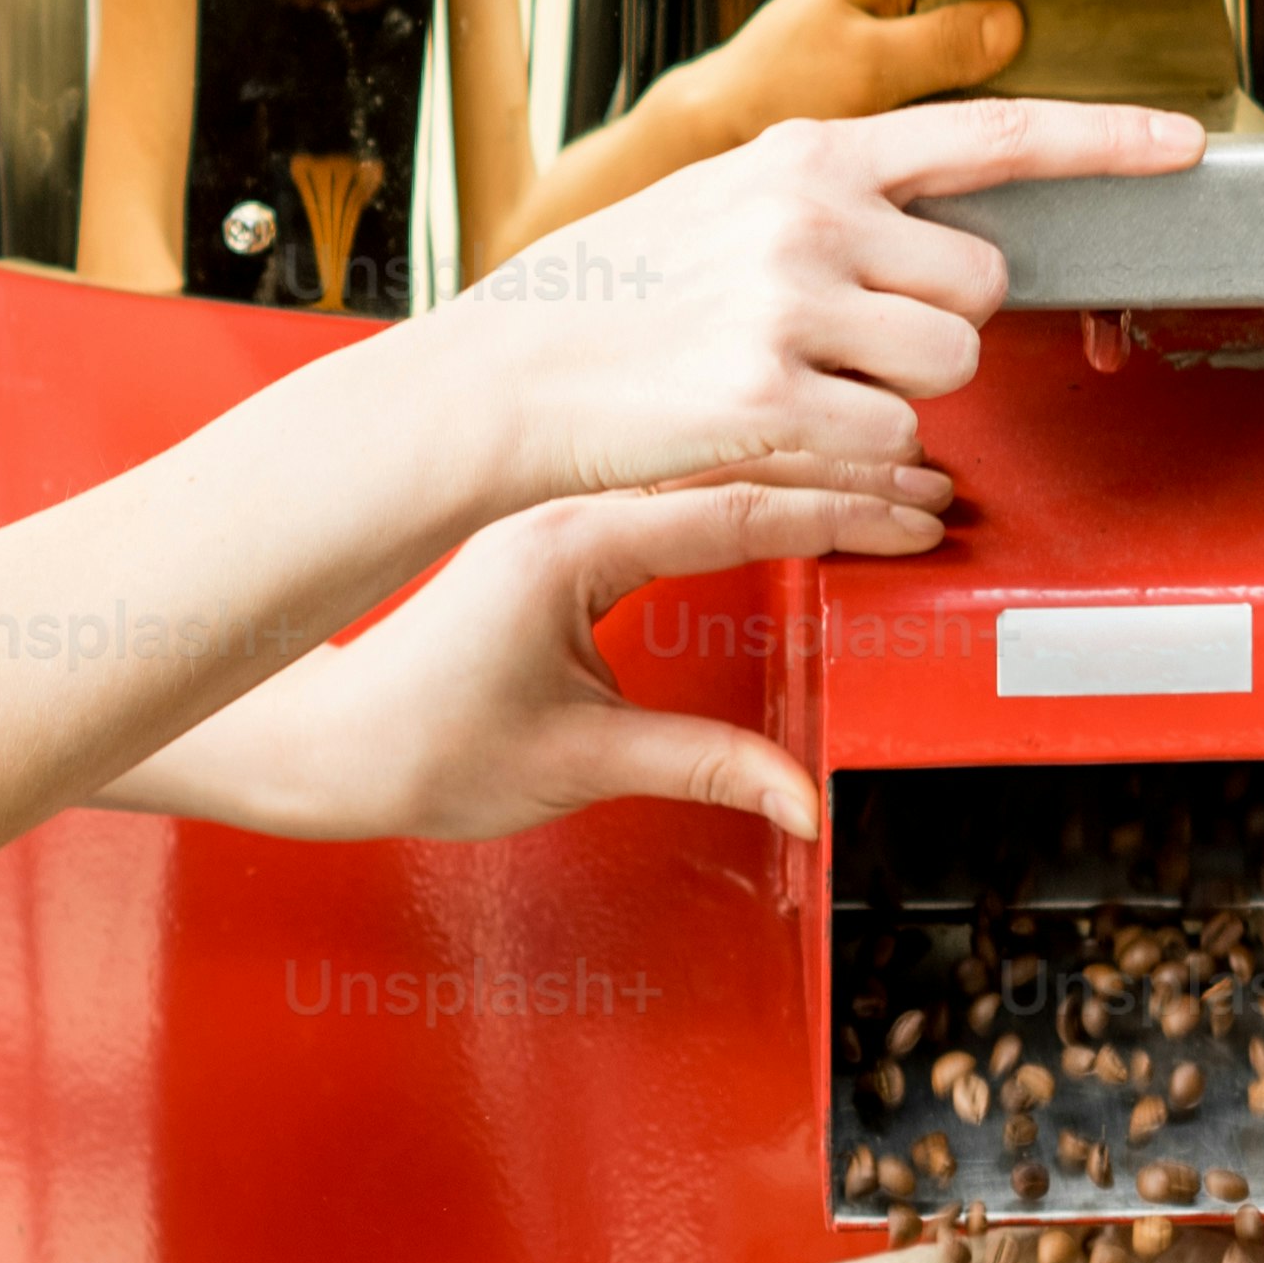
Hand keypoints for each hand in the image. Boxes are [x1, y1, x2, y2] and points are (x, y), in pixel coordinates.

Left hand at [246, 478, 931, 844]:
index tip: (917, 518)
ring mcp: (565, 512)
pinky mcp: (563, 531)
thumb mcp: (577, 766)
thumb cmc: (422, 747)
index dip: (841, 514)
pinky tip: (801, 485)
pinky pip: (676, 488)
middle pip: (733, 468)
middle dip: (843, 476)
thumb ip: (700, 768)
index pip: (737, 510)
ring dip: (802, 469)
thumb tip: (801, 796)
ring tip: (891, 475)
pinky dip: (750, 485)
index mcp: (572, 546)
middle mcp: (569, 511)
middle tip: (934, 485)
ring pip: (708, 466)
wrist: (329, 740)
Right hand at [422, 93, 1198, 505]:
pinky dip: (853, 459)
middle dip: (939, 323)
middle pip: (987, 283)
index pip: (989, 132)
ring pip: (950, 368)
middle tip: (843, 339)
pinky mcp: (771, 398)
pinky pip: (892, 444)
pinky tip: (775, 432)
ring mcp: (791, 304)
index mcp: (809, 153)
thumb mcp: (724, 196)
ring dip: (899, 394)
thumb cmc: (617, 295)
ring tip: (799, 382)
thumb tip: (936, 213)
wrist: (505, 377)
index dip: (1101, 140)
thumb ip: (834, 194)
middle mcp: (811, 214)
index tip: (1185, 141)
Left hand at [671, 0, 1102, 135]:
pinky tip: (1058, 81)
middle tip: (1130, 10)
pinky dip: (1026, 51)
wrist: (736, 120)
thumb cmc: (780, 85)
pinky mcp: (933, 32)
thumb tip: (1013, 22)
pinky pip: (996, 32)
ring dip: (1053, 19)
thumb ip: (938, 43)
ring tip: (1107, 47)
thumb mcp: (863, 67)